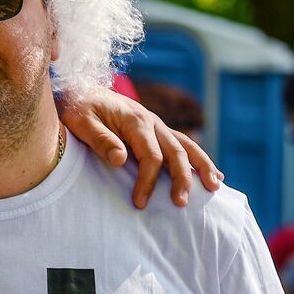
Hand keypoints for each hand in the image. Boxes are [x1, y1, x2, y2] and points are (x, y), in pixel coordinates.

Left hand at [58, 87, 222, 207]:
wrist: (81, 90)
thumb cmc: (79, 108)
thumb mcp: (81, 122)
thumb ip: (101, 140)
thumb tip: (119, 160)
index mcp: (135, 120)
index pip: (150, 156)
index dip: (148, 180)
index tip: (140, 202)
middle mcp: (152, 121)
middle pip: (175, 152)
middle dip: (181, 179)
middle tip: (180, 203)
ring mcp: (157, 125)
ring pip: (187, 146)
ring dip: (202, 166)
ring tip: (215, 187)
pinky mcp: (157, 130)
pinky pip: (183, 144)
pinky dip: (199, 159)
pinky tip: (213, 175)